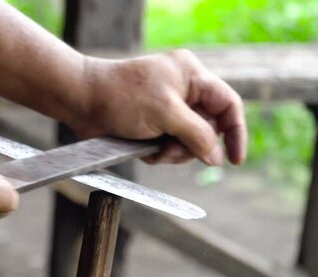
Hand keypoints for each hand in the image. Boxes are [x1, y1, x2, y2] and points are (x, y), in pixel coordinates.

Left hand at [75, 50, 245, 165]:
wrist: (82, 102)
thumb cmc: (122, 98)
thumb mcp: (167, 114)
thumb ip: (198, 135)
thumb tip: (217, 157)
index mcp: (192, 75)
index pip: (227, 104)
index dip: (235, 132)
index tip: (235, 159)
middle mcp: (183, 90)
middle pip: (208, 129)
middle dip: (193, 146)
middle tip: (173, 150)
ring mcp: (167, 109)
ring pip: (188, 142)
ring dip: (175, 153)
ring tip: (156, 151)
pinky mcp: (153, 125)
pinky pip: (169, 147)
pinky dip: (160, 153)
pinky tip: (145, 151)